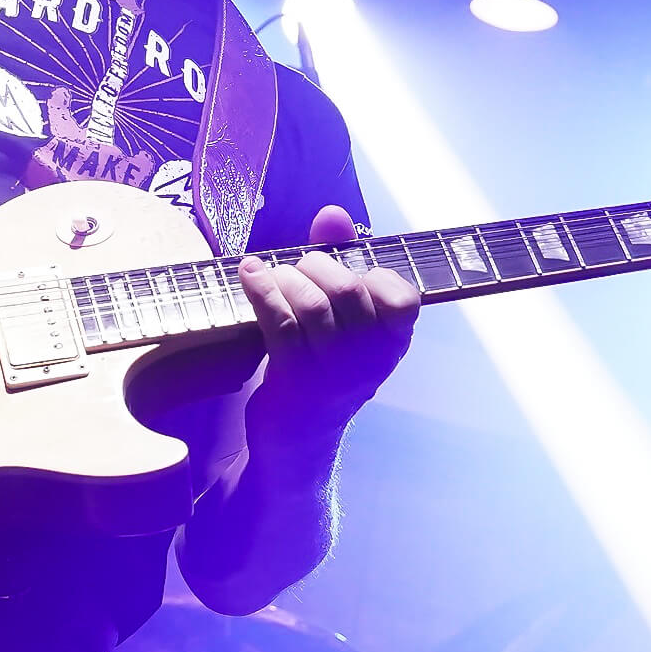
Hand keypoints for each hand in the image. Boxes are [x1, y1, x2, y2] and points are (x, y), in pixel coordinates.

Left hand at [236, 205, 418, 442]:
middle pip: (348, 290)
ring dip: (286, 277)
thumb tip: (333, 213)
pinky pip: (280, 321)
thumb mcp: (342, 318)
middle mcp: (370, 361)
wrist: (296, 438)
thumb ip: (342, 260)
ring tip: (271, 275)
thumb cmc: (321, 363)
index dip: (373, 275)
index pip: (402, 298)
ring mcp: (333, 373)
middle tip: (297, 269)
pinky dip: (262, 288)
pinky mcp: (295, 379)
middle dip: (316, 265)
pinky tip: (249, 272)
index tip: (350, 275)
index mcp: (392, 345)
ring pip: (312, 304)